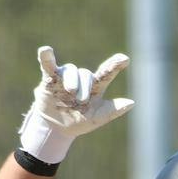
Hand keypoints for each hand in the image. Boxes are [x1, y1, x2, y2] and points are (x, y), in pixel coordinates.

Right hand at [19, 46, 133, 163]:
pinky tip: (45, 50)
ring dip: (71, 80)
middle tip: (82, 101)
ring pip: (70, 70)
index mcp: (95, 87)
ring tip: (71, 91)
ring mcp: (65, 77)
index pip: (106, 73)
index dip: (115, 65)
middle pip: (85, 74)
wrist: (57, 128)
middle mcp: (81, 79)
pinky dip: (46, 57)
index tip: (125, 59)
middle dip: (85, 87)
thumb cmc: (80, 121)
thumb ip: (113, 110)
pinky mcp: (49, 78)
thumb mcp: (97, 118)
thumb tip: (132, 103)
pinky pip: (47, 65)